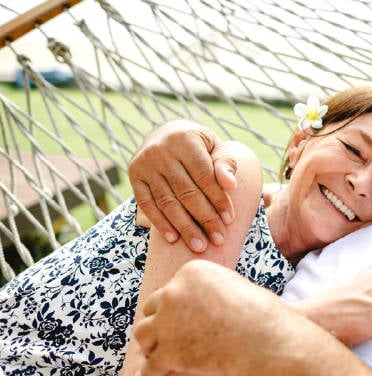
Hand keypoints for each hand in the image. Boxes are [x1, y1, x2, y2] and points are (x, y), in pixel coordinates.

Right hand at [129, 120, 236, 250]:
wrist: (165, 133)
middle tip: (218, 240)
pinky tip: (173, 239)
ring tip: (199, 246)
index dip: (218, 199)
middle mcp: (161, 150)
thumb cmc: (198, 145)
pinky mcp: (133, 176)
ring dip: (184, 227)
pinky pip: (147, 204)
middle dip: (205, 219)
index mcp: (185, 139)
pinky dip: (160, 223)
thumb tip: (231, 185)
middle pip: (186, 192)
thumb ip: (225, 163)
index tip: (230, 220)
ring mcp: (145, 164)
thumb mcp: (214, 146)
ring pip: (167, 202)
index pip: (204, 176)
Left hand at [134, 260, 371, 375]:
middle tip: (174, 338)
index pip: (168, 290)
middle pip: (151, 309)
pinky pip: (150, 366)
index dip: (175, 308)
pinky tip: (162, 373)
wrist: (271, 339)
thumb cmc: (259, 314)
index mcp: (189, 272)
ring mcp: (168, 323)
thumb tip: (178, 305)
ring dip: (154, 345)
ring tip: (166, 355)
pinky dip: (154, 372)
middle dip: (162, 323)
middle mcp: (174, 293)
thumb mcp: (229, 287)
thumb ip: (203, 290)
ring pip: (143, 335)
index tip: (186, 321)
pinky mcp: (169, 353)